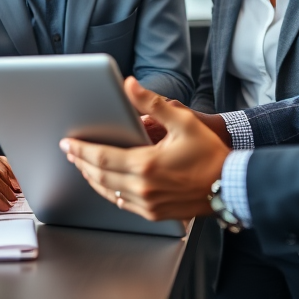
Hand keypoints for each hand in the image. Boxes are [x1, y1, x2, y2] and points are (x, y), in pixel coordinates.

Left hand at [61, 77, 230, 221]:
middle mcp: (143, 187)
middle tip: (70, 153)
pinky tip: (106, 184)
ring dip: (93, 178)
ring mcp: (148, 203)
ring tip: (83, 166)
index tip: (67, 143)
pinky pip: (123, 204)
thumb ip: (152, 103)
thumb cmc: (209, 154)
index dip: (80, 149)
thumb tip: (129, 84)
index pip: (101, 157)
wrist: (230, 185)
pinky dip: (109, 192)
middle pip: (99, 176)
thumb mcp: (182, 121)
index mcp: (146, 164)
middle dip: (81, 163)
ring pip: (108, 193)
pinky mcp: (155, 213)